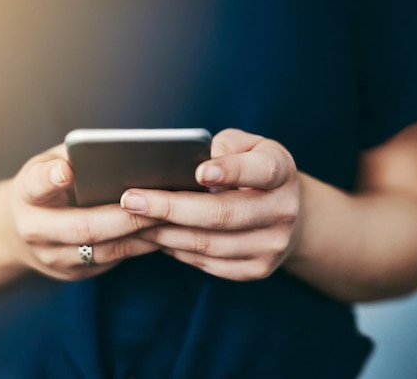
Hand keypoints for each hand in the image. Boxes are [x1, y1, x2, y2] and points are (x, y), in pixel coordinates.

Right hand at [9, 144, 160, 280]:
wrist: (22, 231)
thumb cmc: (48, 187)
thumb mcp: (50, 164)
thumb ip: (75, 157)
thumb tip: (121, 150)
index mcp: (26, 195)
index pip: (35, 185)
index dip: (50, 178)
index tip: (66, 171)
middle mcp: (36, 231)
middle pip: (83, 228)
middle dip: (125, 217)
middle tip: (159, 203)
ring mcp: (55, 259)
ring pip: (105, 251)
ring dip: (141, 235)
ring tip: (173, 218)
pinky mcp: (76, 273)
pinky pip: (114, 260)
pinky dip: (141, 246)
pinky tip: (165, 232)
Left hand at [120, 129, 300, 280]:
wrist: (285, 213)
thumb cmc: (252, 169)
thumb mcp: (248, 146)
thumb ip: (224, 146)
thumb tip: (193, 163)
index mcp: (281, 172)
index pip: (261, 170)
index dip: (231, 171)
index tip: (199, 173)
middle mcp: (283, 211)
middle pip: (222, 214)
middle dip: (171, 208)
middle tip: (131, 200)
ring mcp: (271, 245)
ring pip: (208, 243)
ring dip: (164, 233)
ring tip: (132, 220)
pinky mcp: (255, 269)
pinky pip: (207, 262)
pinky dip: (176, 249)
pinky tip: (154, 236)